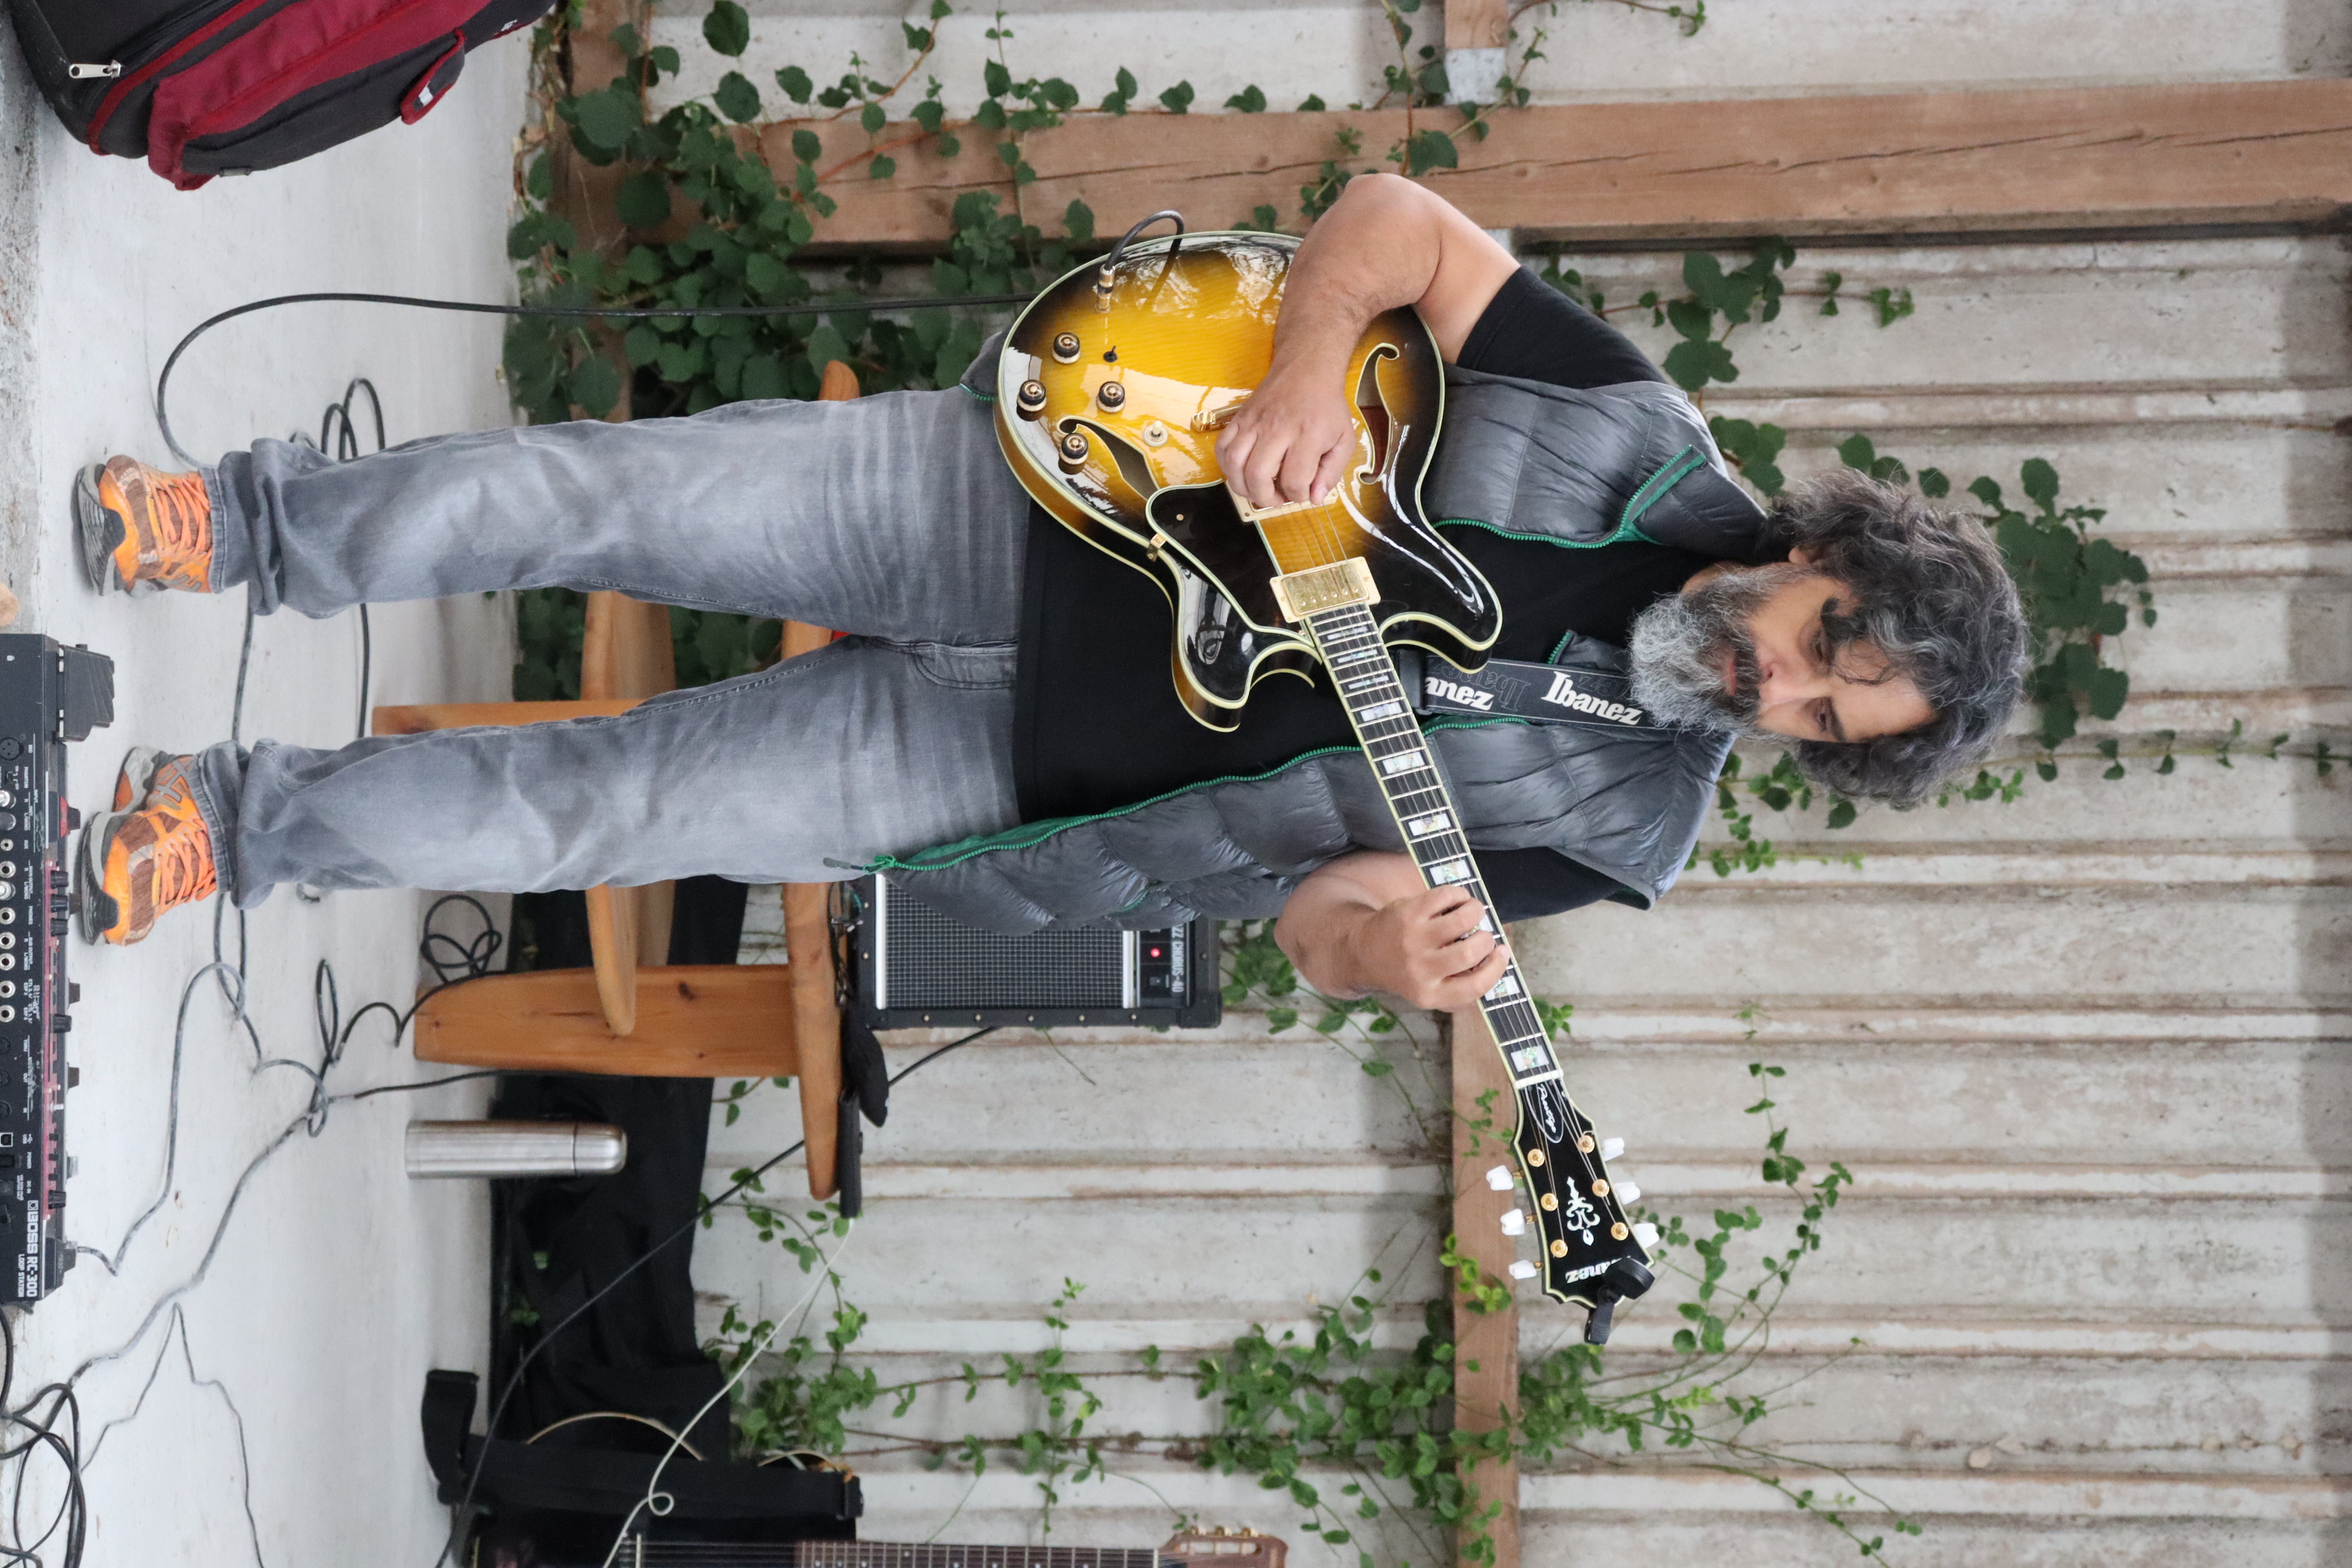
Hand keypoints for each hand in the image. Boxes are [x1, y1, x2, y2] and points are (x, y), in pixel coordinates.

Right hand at [1214, 348, 1358, 510]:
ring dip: (1243, 486)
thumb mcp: (1344, 439)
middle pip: (1258, 475)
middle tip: (1276, 498)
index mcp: (1307, 434)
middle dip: (1266, 498)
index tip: (1302, 493)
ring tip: (1257, 489)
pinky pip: (1222, 447)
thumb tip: (1315, 498)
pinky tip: (1240, 472)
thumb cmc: (1326, 407)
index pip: (1294, 479)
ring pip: (1235, 464)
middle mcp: (1277, 429)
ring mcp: (1254, 422)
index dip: (1298, 495)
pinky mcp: (1240, 418)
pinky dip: (1226, 466)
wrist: (1307, 369)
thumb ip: (1332, 472)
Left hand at [1344, 885, 1506, 1009]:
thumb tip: (1501, 959)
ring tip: (1474, 912)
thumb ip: (1461, 985)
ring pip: (1462, 920)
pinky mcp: (1408, 913)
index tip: (1502, 952)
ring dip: (1477, 912)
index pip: (1476, 987)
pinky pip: (1446, 897)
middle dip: (1486, 940)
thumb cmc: (1408, 971)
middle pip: (1470, 952)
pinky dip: (1460, 895)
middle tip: (1483, 935)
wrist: (1363, 953)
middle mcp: (1421, 970)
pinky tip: (1458, 900)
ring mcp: (1413, 939)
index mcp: (1430, 995)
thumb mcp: (1429, 991)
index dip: (1496, 968)